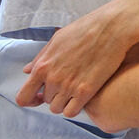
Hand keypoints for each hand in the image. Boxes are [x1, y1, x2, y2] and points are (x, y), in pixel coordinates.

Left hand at [17, 0, 137, 116]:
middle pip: (46, 100)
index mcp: (43, 66)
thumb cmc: (87, 28)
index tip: (38, 97)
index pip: (24, 97)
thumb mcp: (58, 38)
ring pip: (57, 108)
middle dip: (54, 94)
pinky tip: (82, 97)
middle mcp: (53, 79)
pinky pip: (71, 112)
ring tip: (76, 90)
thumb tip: (28, 70)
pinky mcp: (86, 91)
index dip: (30, 100)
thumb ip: (41, 57)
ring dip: (64, 102)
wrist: (114, 27)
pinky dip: (74, 108)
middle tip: (68, 83)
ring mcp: (69, 86)